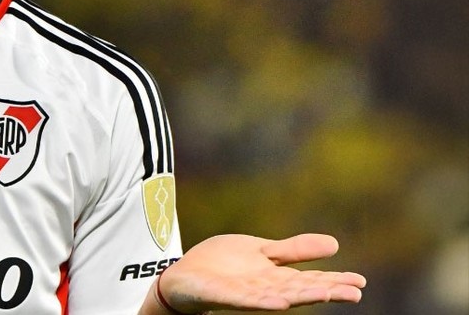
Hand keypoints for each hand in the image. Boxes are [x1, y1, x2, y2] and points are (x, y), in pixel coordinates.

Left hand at [156, 233, 365, 312]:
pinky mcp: (223, 295)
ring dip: (300, 296)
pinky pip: (245, 299)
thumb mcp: (263, 250)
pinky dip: (262, 301)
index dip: (334, 281)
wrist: (185, 274)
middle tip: (355, 293)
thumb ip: (295, 250)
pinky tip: (280, 302)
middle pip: (300, 290)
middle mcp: (266, 288)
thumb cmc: (225, 265)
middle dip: (326, 291)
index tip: (361, 283)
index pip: (310, 279)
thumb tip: (335, 244)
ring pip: (277, 296)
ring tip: (325, 294)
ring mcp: (245, 294)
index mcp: (276, 277)